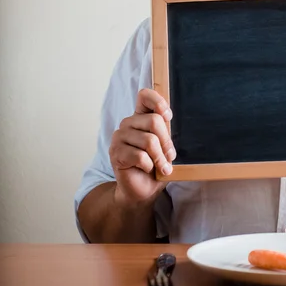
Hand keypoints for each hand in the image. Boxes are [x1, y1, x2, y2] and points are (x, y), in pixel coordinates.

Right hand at [109, 89, 175, 207]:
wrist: (142, 190)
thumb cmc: (156, 166)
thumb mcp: (165, 146)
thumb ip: (167, 132)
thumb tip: (170, 120)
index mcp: (141, 117)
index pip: (144, 96)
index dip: (158, 102)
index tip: (168, 117)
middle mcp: (128, 123)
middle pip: (154, 121)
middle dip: (167, 142)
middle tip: (170, 156)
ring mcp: (119, 137)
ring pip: (149, 140)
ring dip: (160, 157)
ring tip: (163, 167)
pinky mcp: (115, 153)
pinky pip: (140, 156)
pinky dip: (149, 166)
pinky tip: (148, 169)